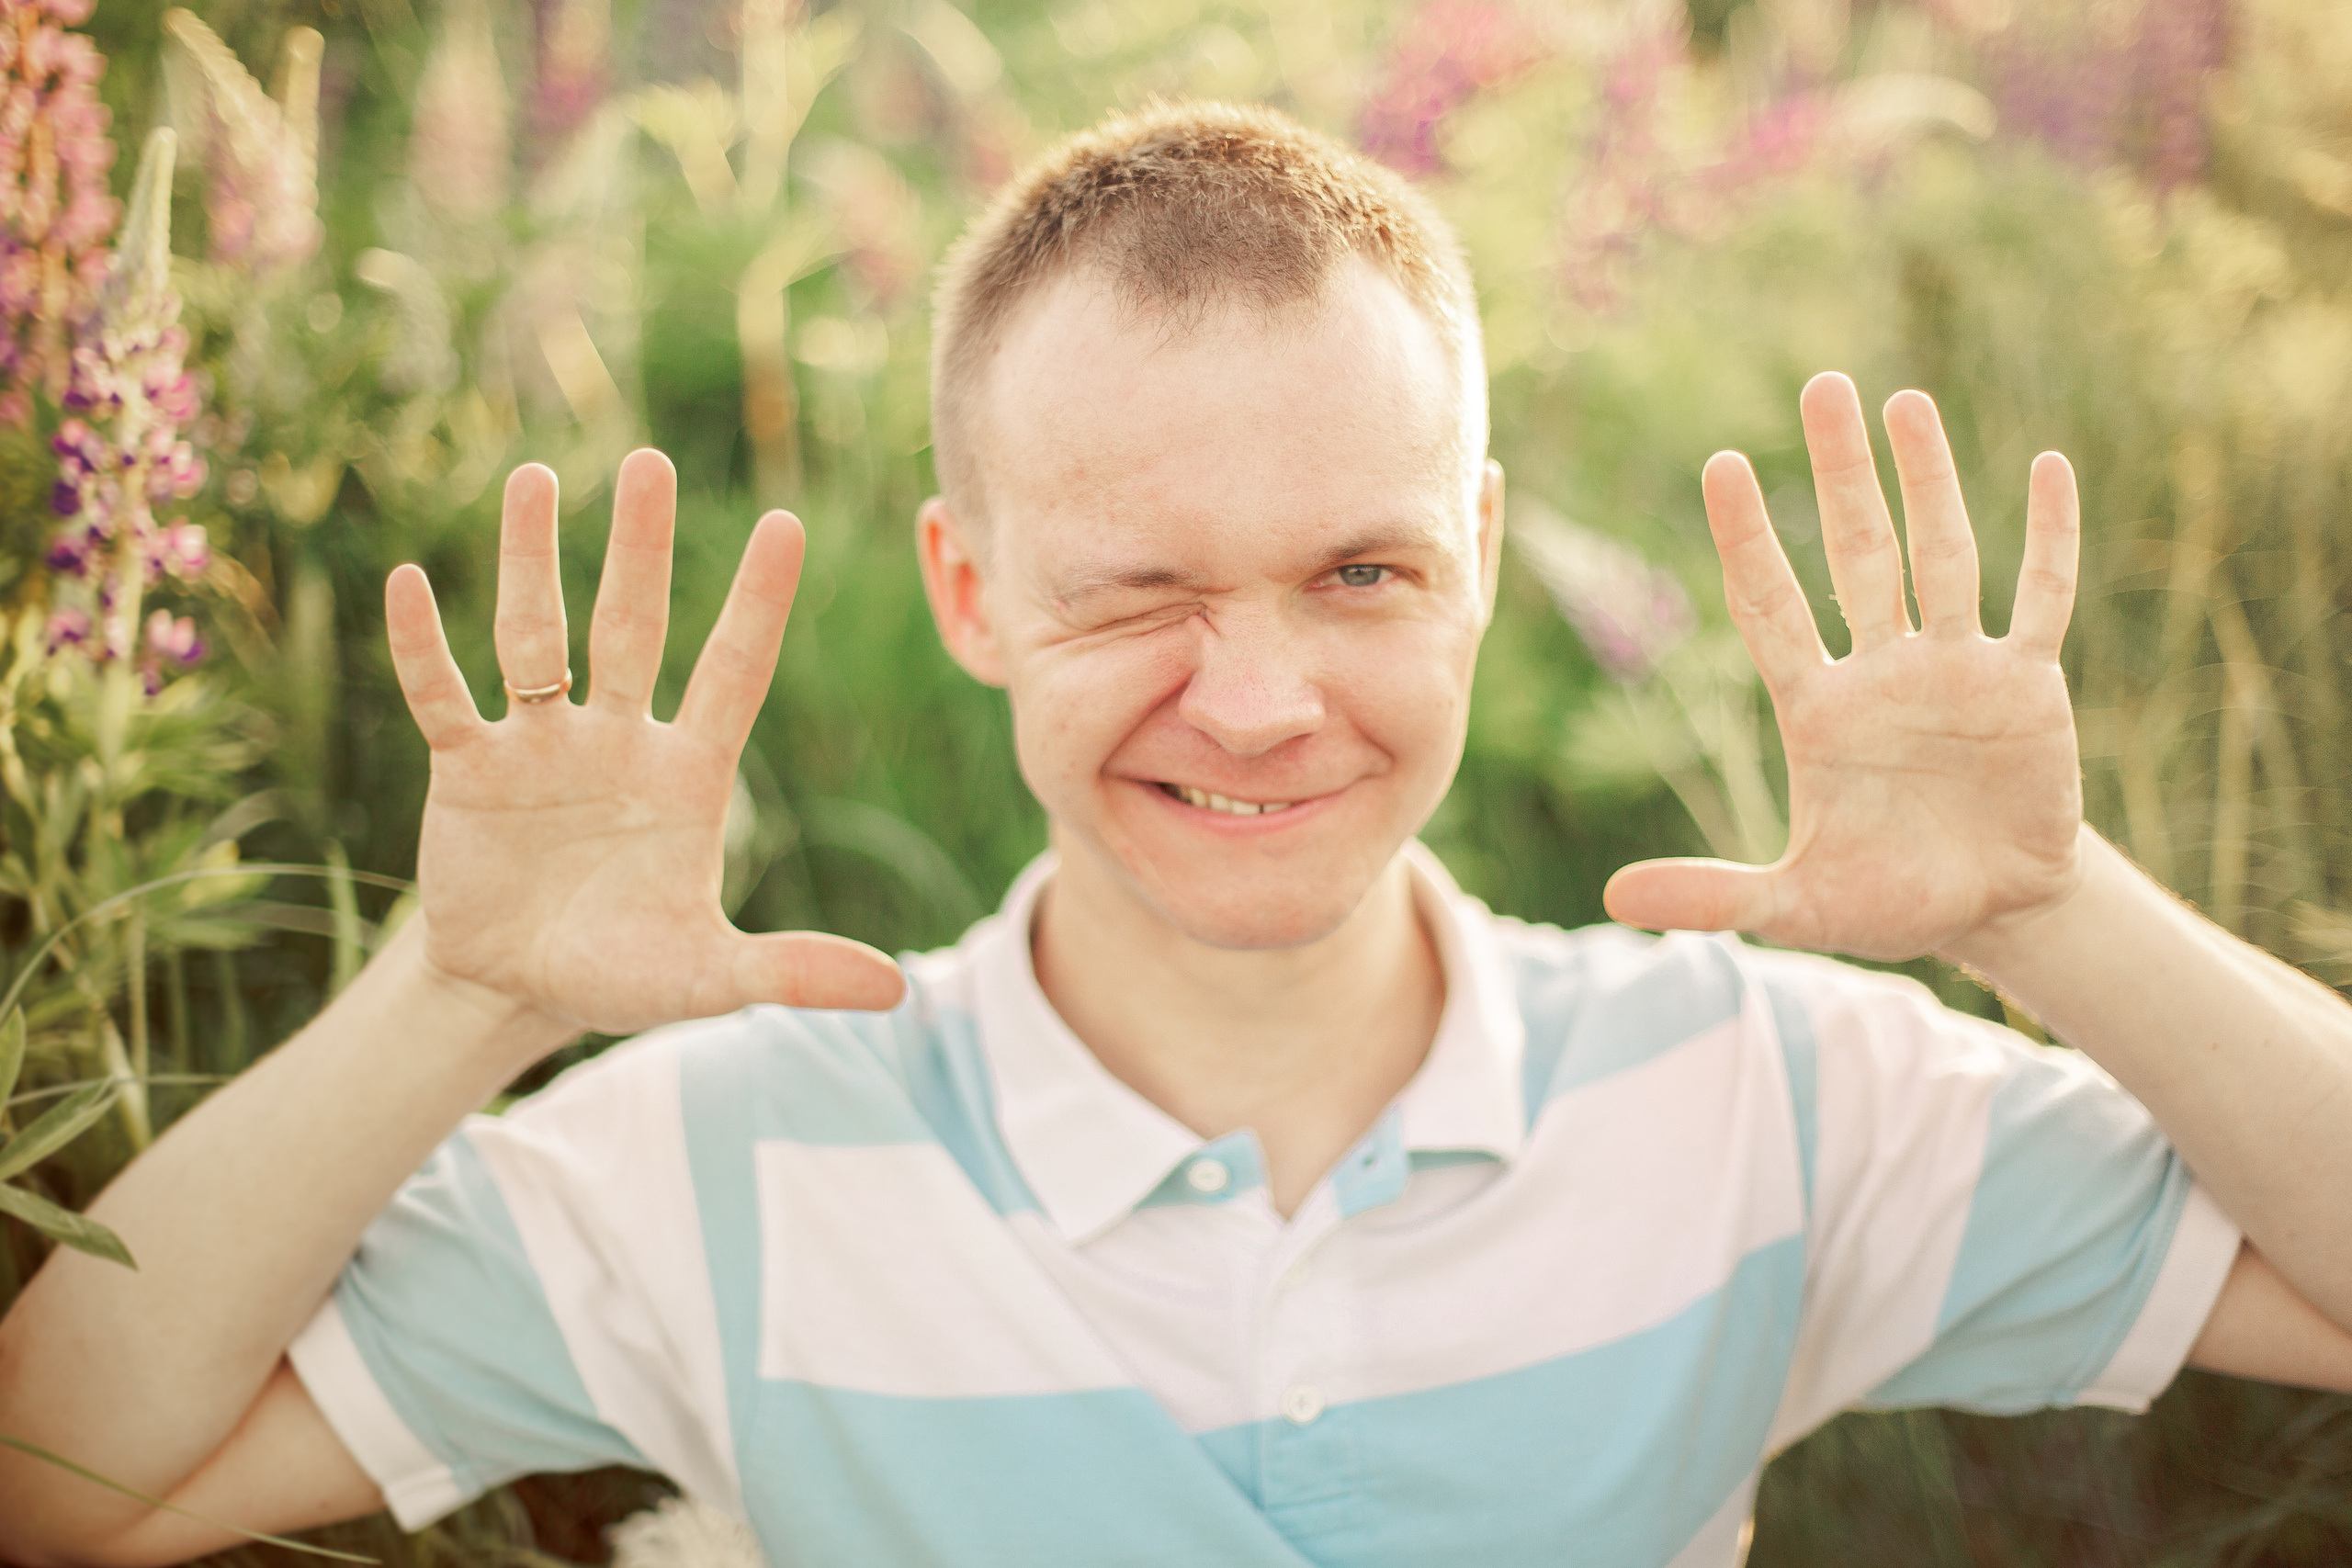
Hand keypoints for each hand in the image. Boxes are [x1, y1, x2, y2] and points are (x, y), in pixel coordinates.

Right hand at [384, 449, 904, 1040]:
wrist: (516, 988)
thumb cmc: (623, 971)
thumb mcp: (708, 976)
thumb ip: (792, 970)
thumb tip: (898, 991)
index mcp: (689, 774)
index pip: (734, 671)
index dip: (757, 604)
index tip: (786, 523)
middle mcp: (618, 738)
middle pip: (632, 626)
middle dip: (641, 548)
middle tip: (649, 461)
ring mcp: (541, 745)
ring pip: (535, 637)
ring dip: (531, 563)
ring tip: (533, 477)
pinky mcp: (468, 768)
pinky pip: (444, 696)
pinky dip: (424, 647)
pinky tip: (410, 582)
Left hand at [1603, 372, 2085, 961]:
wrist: (1990, 911)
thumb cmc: (1886, 900)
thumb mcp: (1794, 906)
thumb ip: (1712, 896)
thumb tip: (1609, 901)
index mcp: (1818, 711)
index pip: (1771, 606)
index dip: (1749, 539)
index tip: (1723, 465)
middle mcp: (1883, 670)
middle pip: (1858, 552)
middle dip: (1842, 473)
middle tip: (1822, 385)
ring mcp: (1957, 668)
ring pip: (1943, 554)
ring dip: (1930, 481)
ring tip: (1906, 402)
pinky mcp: (2027, 685)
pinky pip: (2039, 598)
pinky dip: (2047, 537)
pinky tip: (2047, 467)